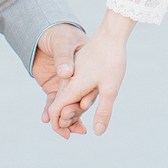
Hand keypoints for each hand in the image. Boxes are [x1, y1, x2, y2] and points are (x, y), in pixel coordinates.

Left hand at [32, 23, 87, 130]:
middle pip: (78, 102)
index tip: (81, 108)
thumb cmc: (60, 34)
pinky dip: (52, 112)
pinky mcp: (54, 87)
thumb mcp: (62, 42)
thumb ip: (63, 57)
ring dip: (65, 119)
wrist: (47, 32)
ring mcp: (66, 86)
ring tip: (62, 131)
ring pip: (67, 106)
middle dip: (74, 116)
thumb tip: (65, 73)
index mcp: (85, 71)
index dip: (85, 100)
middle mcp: (78, 81)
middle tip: (68, 127)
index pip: (88, 89)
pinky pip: (54, 102)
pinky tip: (47, 120)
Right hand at [42, 10, 133, 137]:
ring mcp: (73, 74)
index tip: (69, 134)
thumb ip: (103, 111)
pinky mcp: (79, 69)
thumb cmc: (111, 60)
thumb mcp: (110, 89)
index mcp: (72, 87)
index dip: (58, 125)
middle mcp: (68, 81)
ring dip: (74, 109)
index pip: (55, 111)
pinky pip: (74, 88)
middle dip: (68, 120)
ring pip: (68, 97)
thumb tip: (97, 132)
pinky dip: (78, 98)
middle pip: (60, 106)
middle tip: (83, 129)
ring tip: (88, 114)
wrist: (112, 33)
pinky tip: (89, 98)